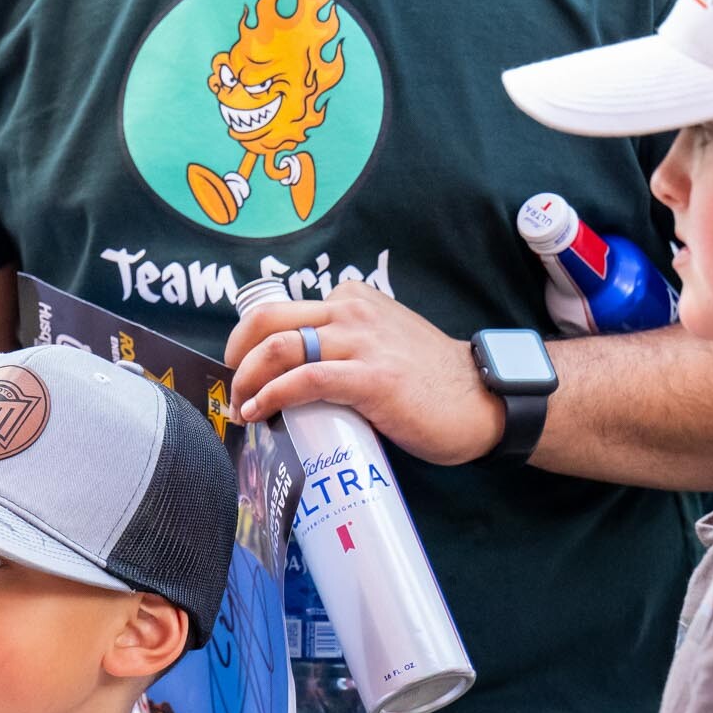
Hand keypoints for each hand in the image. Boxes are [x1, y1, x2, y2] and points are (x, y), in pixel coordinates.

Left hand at [224, 281, 507, 465]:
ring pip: (280, 347)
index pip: (279, 310)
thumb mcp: (377, 344)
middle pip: (267, 320)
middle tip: (231, 387)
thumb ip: (339, 346)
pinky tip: (259, 411)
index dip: (247, 341)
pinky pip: (306, 379)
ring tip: (240, 407)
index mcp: (350, 300)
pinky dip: (271, 396)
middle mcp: (352, 312)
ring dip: (246, 380)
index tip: (240, 370)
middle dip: (235, 355)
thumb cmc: (426, 381)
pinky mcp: (372, 378)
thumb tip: (288, 375)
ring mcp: (362, 342)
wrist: (481, 399)